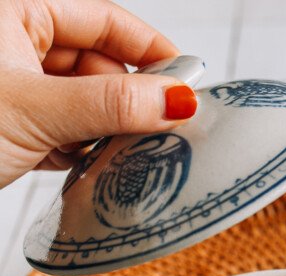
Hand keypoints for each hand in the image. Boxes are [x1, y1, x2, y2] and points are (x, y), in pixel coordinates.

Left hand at [0, 0, 196, 187]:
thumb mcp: (39, 110)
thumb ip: (110, 104)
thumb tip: (178, 101)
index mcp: (18, 12)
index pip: (104, 21)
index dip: (150, 50)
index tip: (187, 82)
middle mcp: (17, 43)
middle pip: (99, 66)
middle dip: (125, 103)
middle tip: (153, 133)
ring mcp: (17, 87)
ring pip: (85, 104)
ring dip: (103, 133)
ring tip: (112, 156)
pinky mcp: (16, 128)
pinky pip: (66, 133)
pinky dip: (79, 152)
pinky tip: (83, 167)